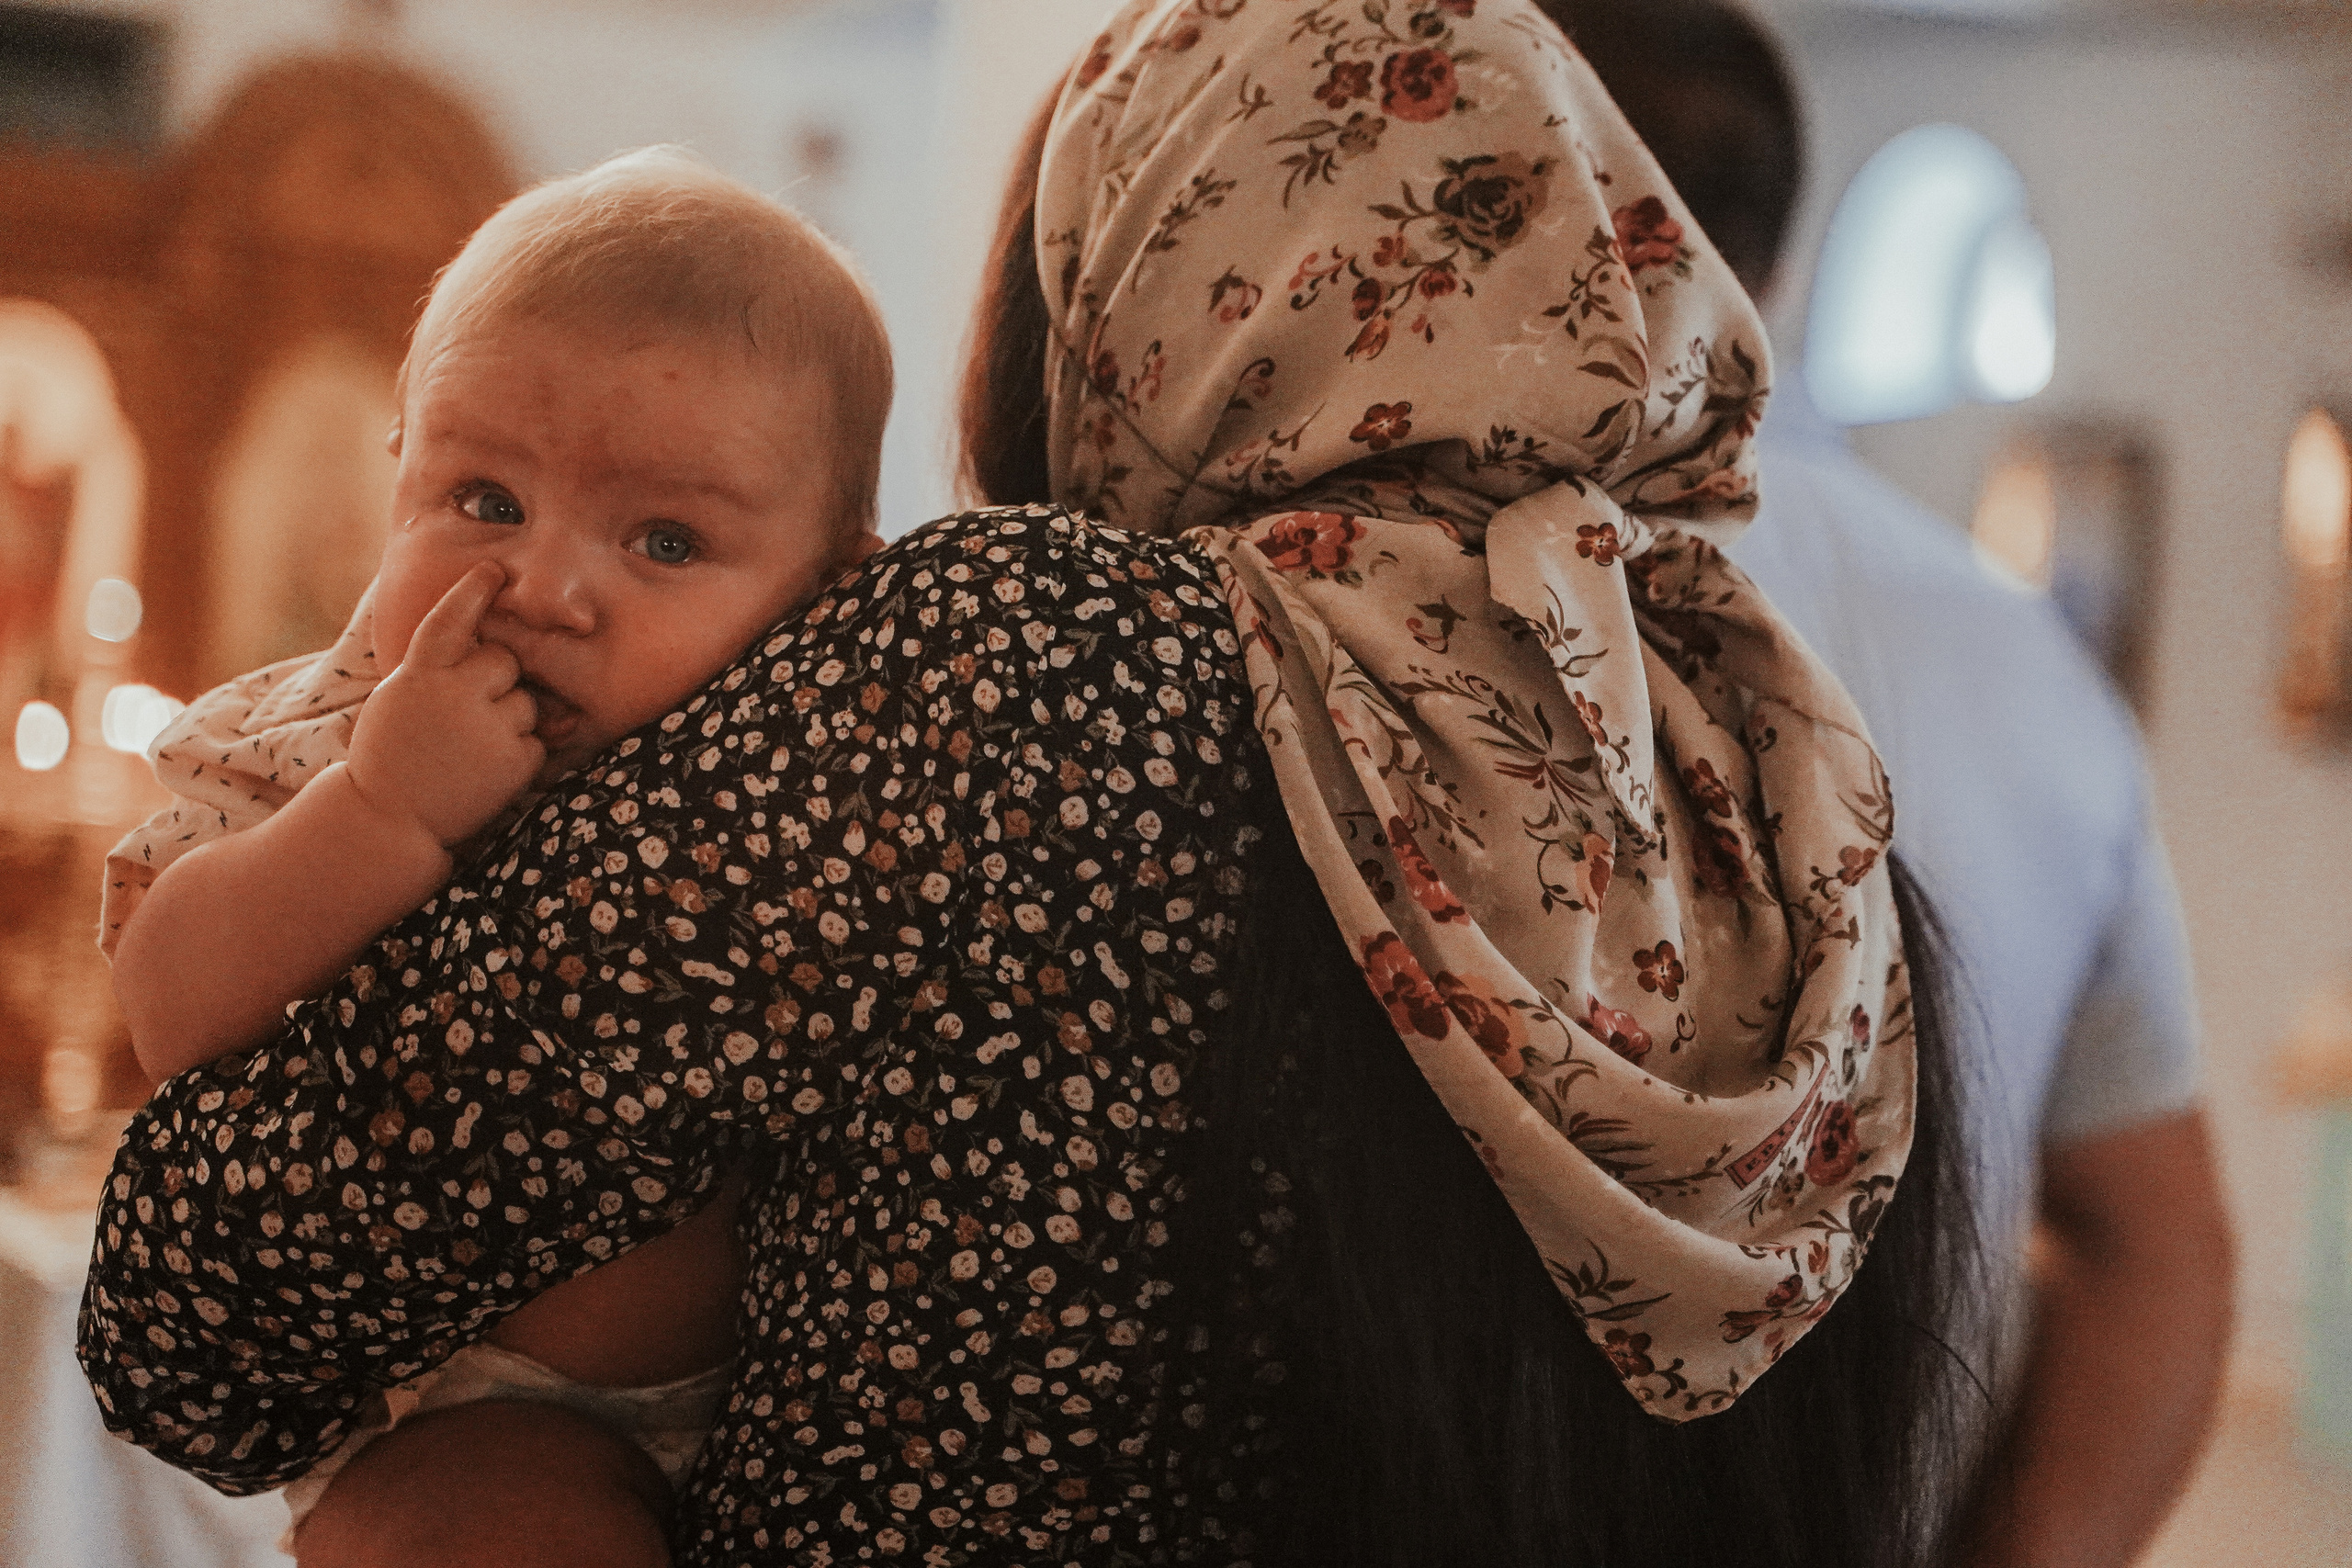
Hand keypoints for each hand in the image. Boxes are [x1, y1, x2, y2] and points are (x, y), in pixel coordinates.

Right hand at [348, 562, 543, 848]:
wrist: (387, 819)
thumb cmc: (391, 755)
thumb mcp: (398, 698)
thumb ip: (435, 670)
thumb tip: (482, 645)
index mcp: (418, 674)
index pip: (450, 621)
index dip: (472, 593)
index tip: (494, 571)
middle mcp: (454, 693)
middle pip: (504, 660)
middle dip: (496, 678)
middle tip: (469, 711)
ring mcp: (487, 727)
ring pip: (525, 701)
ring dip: (508, 718)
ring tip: (471, 749)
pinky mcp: (515, 761)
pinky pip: (536, 740)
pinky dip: (520, 753)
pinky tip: (486, 770)